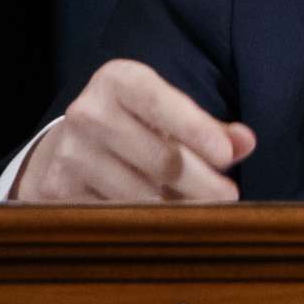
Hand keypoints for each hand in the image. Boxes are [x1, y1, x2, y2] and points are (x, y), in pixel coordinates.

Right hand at [9, 60, 256, 201]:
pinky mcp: (58, 189)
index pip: (161, 102)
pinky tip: (161, 221)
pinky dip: (145, 223)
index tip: (226, 157)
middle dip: (203, 184)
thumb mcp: (172, 115)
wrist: (69, 146)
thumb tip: (245, 142)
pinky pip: (116, 215)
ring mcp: (69, 152)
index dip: (196, 130)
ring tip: (199, 211)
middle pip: (162, 159)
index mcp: (119, 80)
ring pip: (142, 194)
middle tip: (228, 198)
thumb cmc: (139, 127)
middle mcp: (88, 112)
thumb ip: (213, 130)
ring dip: (178, 208)